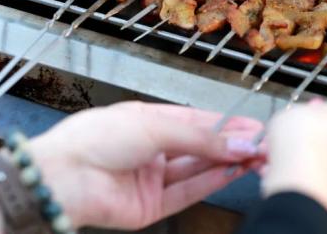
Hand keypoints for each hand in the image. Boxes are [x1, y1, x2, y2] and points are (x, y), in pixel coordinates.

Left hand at [0, 101, 263, 232]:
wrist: (64, 176)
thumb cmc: (96, 138)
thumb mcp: (155, 127)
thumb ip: (201, 139)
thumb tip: (238, 143)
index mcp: (148, 121)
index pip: (197, 121)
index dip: (225, 124)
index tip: (253, 126)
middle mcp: (153, 148)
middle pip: (201, 147)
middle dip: (231, 144)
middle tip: (262, 143)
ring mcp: (153, 177)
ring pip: (198, 169)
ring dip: (227, 163)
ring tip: (255, 156)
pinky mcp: (153, 206)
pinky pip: (188, 192)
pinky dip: (212, 182)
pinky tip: (233, 171)